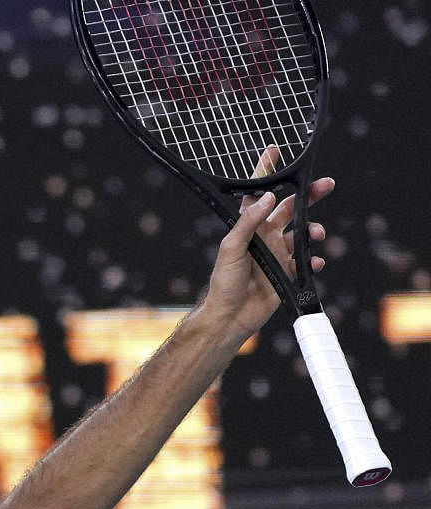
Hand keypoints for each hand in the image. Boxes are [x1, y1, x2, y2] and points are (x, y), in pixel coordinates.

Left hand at [201, 146, 333, 338]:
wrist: (230, 316)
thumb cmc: (223, 282)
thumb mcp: (231, 248)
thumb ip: (248, 222)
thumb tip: (267, 197)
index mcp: (249, 227)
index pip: (257, 194)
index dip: (265, 173)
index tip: (274, 151)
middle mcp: (264, 237)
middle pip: (290, 209)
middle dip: (308, 196)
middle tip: (326, 184)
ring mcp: (276, 254)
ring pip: (302, 234)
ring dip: (313, 230)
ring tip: (316, 235)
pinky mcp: (285, 273)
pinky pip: (306, 263)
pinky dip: (313, 261)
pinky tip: (314, 263)